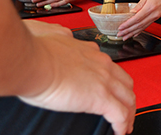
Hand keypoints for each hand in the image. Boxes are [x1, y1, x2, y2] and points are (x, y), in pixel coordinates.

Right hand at [19, 22, 134, 134]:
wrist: (31, 61)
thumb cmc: (35, 51)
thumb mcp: (53, 35)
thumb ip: (60, 36)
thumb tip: (60, 35)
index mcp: (90, 52)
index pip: (109, 67)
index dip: (113, 80)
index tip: (110, 89)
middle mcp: (101, 64)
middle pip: (125, 83)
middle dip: (127, 97)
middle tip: (124, 109)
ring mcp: (103, 81)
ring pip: (128, 99)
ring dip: (129, 113)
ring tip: (124, 125)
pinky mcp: (100, 98)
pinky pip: (120, 114)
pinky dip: (122, 125)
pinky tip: (119, 132)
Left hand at [116, 0, 160, 39]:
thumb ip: (139, 4)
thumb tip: (132, 12)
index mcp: (150, 8)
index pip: (136, 19)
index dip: (128, 24)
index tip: (121, 27)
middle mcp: (153, 15)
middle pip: (138, 25)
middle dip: (128, 31)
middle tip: (120, 34)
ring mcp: (155, 17)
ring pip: (142, 27)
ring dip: (133, 33)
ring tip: (126, 37)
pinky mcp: (157, 17)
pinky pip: (147, 25)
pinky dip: (140, 30)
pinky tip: (136, 33)